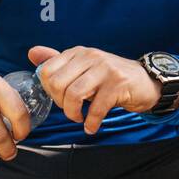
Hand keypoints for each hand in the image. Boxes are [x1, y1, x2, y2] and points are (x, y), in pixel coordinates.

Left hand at [27, 45, 160, 134]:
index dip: (49, 91)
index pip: (46, 71)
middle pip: (57, 84)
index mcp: (78, 52)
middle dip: (60, 104)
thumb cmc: (111, 78)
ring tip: (80, 118)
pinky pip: (96, 107)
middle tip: (72, 110)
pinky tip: (92, 126)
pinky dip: (91, 122)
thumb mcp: (84, 67)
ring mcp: (105, 69)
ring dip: (74, 113)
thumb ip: (58, 61)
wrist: (146, 81)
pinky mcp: (118, 84)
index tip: (61, 99)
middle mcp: (90, 56)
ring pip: (74, 94)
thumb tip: (32, 53)